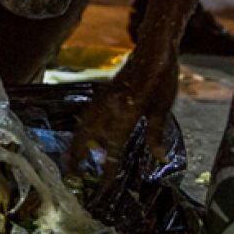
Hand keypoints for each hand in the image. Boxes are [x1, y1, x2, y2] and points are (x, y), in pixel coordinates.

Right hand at [66, 46, 178, 181]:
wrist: (153, 50)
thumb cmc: (163, 79)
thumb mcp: (163, 108)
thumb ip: (156, 133)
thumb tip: (159, 158)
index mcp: (126, 114)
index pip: (113, 148)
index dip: (109, 167)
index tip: (105, 184)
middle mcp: (109, 108)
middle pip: (88, 137)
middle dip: (79, 156)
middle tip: (71, 173)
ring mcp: (103, 99)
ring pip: (83, 125)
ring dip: (76, 143)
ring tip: (71, 158)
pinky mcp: (102, 93)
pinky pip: (86, 115)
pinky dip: (81, 129)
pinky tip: (81, 136)